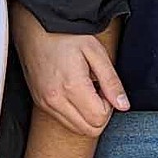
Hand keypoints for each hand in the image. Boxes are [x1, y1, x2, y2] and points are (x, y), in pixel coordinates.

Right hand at [10, 2, 128, 139]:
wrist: (34, 27)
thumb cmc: (65, 35)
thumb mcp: (96, 52)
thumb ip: (111, 81)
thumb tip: (123, 105)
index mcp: (71, 87)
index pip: (99, 119)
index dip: (109, 106)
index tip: (104, 87)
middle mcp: (55, 100)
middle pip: (89, 130)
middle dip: (100, 115)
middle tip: (98, 90)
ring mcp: (45, 103)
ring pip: (76, 129)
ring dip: (87, 115)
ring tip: (86, 90)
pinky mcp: (40, 102)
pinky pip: (63, 120)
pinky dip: (75, 113)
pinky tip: (74, 92)